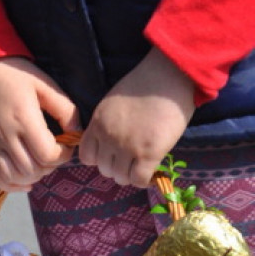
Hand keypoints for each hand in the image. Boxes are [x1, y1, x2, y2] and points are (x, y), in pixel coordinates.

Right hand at [0, 57, 79, 190]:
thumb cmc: (16, 75)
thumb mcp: (45, 85)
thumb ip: (65, 109)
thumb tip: (77, 133)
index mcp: (24, 119)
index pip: (47, 154)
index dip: (63, 155)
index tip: (67, 146)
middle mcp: (6, 136)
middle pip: (32, 169)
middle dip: (49, 166)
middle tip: (54, 153)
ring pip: (14, 176)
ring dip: (33, 176)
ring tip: (41, 164)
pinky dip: (10, 185)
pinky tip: (25, 181)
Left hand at [78, 47, 195, 187]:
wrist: (169, 75)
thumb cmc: (144, 84)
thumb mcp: (112, 103)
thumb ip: (106, 123)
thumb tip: (109, 143)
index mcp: (97, 124)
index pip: (86, 156)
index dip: (99, 159)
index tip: (111, 155)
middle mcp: (108, 138)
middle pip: (104, 169)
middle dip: (116, 167)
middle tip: (130, 160)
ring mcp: (128, 147)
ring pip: (121, 177)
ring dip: (130, 174)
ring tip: (141, 165)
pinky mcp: (149, 153)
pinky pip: (139, 179)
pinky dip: (143, 180)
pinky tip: (149, 171)